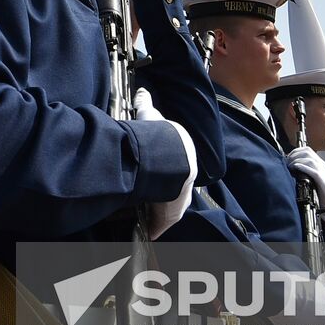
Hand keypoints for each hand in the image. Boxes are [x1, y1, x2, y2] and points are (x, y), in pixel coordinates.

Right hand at [143, 100, 196, 239]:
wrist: (171, 156)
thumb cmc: (161, 136)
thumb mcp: (151, 117)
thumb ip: (146, 105)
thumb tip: (143, 91)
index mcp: (182, 162)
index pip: (173, 173)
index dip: (163, 176)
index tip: (153, 181)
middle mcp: (183, 185)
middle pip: (171, 195)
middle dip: (160, 199)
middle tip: (145, 202)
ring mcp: (177, 202)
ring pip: (165, 211)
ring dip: (154, 214)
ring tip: (141, 219)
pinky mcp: (169, 216)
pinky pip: (158, 225)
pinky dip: (151, 229)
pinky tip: (143, 233)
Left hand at [285, 147, 324, 223]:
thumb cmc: (320, 191)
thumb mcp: (311, 177)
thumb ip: (304, 170)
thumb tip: (290, 165)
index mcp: (318, 163)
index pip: (306, 150)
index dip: (295, 151)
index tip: (287, 158)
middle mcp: (321, 166)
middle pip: (307, 152)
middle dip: (295, 155)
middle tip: (287, 163)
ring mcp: (324, 173)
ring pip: (310, 160)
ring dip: (297, 161)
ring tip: (290, 167)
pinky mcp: (324, 182)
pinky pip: (314, 172)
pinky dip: (304, 168)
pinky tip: (297, 168)